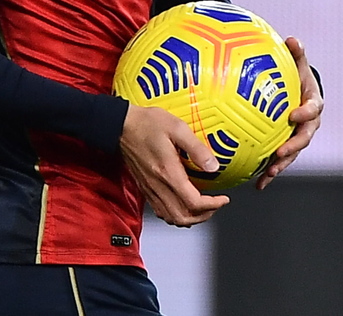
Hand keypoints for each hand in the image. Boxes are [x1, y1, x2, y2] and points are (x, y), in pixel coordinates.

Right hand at [120, 104, 229, 226]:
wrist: (119, 125)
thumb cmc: (146, 124)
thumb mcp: (177, 128)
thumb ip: (197, 148)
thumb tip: (213, 166)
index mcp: (168, 173)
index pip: (193, 202)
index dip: (213, 205)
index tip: (223, 198)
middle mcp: (158, 185)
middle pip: (183, 217)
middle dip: (203, 216)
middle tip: (215, 205)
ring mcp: (150, 189)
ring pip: (171, 218)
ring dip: (190, 218)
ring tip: (202, 207)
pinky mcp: (144, 188)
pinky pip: (160, 211)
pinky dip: (175, 214)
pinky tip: (182, 203)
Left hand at [255, 36, 322, 190]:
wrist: (300, 94)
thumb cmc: (297, 77)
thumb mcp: (298, 64)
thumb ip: (297, 53)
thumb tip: (292, 38)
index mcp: (312, 106)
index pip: (312, 110)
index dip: (304, 113)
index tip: (293, 115)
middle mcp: (308, 126)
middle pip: (303, 139)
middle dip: (293, 147)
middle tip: (280, 152)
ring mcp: (298, 139)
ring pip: (292, 155)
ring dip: (281, 165)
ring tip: (269, 174)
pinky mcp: (286, 148)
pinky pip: (279, 162)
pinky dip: (269, 174)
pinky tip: (257, 185)